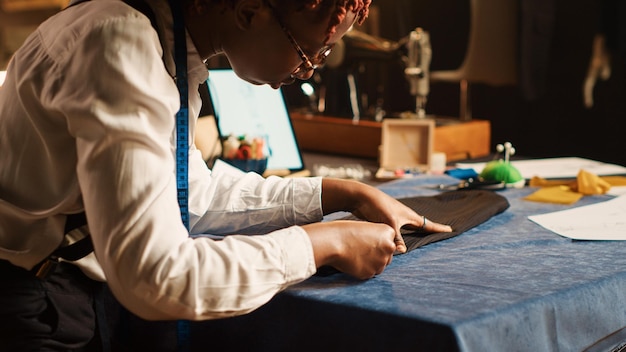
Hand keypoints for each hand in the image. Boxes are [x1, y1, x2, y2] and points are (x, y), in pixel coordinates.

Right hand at [303, 221, 395, 279]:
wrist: (332, 242)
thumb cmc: (344, 231)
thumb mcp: (365, 228)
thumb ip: (376, 237)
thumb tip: (378, 247)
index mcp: (388, 232)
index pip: (389, 242)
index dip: (377, 243)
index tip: (367, 241)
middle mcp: (388, 247)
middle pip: (387, 255)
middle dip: (377, 255)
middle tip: (361, 250)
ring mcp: (380, 261)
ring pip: (379, 266)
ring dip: (370, 263)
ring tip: (355, 255)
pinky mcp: (370, 272)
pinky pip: (369, 273)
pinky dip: (362, 269)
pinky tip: (352, 261)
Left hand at [321, 179, 452, 252]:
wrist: (361, 197)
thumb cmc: (378, 206)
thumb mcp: (389, 223)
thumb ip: (396, 238)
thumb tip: (402, 252)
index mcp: (409, 216)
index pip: (428, 224)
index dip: (439, 228)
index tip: (451, 230)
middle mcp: (404, 217)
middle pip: (420, 226)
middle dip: (429, 231)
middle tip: (440, 234)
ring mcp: (394, 219)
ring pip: (408, 229)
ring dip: (415, 234)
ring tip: (422, 239)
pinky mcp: (385, 221)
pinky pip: (396, 232)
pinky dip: (400, 237)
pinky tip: (397, 242)